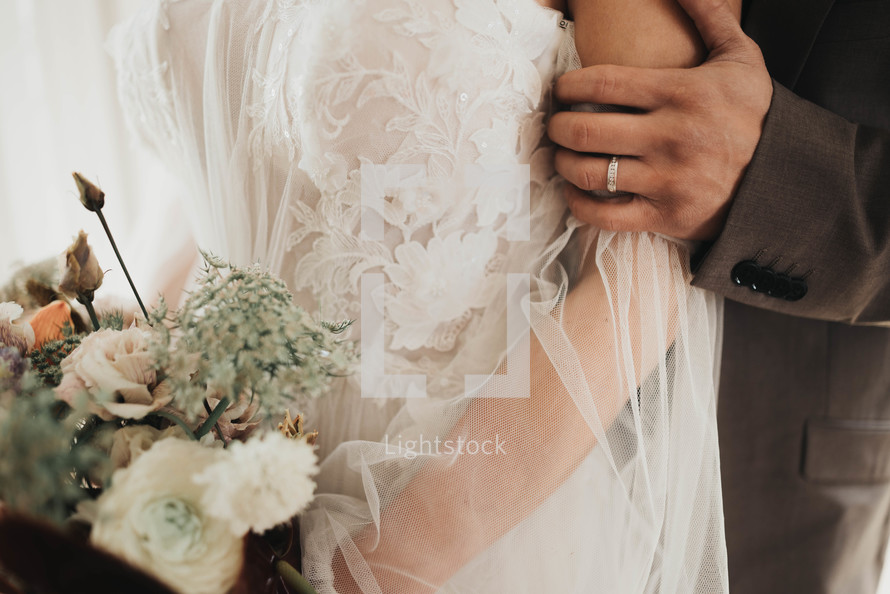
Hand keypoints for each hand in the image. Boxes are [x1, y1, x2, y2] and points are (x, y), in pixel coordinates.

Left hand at [547, 0, 771, 240]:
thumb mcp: (739, 57)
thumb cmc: (754, 113)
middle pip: (585, 131)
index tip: (561, 91)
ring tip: (563, 156)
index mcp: (680, 93)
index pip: (601, 84)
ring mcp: (667, 180)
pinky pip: (605, 215)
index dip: (568, 87)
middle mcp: (670, 137)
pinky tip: (578, 192)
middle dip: (558, 127)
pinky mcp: (666, 215)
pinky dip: (581, 205)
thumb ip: (708, 15)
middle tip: (556, 125)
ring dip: (564, 164)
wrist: (785, 176)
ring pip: (589, 174)